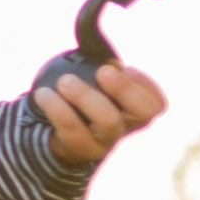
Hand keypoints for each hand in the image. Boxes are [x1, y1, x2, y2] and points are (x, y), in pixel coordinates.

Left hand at [32, 59, 166, 168]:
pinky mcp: (79, 149)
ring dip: (87, 97)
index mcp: (132, 109)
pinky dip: (58, 109)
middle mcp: (124, 127)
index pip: (155, 104)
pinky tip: (44, 94)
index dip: (144, 84)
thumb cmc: (79, 101)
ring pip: (108, 122)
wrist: (53, 134)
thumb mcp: (93, 83)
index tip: (124, 67)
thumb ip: (101, 67)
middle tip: (104, 71)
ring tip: (65, 81)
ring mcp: (104, 141)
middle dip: (125, 88)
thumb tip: (98, 50)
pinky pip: (72, 130)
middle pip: (142, 114)